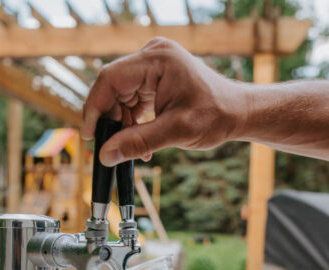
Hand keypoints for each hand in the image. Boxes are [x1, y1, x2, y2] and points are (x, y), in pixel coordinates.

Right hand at [82, 38, 246, 165]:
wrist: (238, 112)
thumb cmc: (216, 116)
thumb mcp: (176, 132)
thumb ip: (138, 142)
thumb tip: (105, 156)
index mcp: (157, 59)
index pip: (110, 79)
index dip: (94, 108)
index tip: (90, 136)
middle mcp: (152, 55)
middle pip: (112, 87)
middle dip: (111, 120)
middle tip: (112, 148)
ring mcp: (153, 64)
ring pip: (120, 95)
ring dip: (122, 124)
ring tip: (136, 148)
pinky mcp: (155, 76)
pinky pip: (131, 97)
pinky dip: (132, 120)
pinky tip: (142, 141)